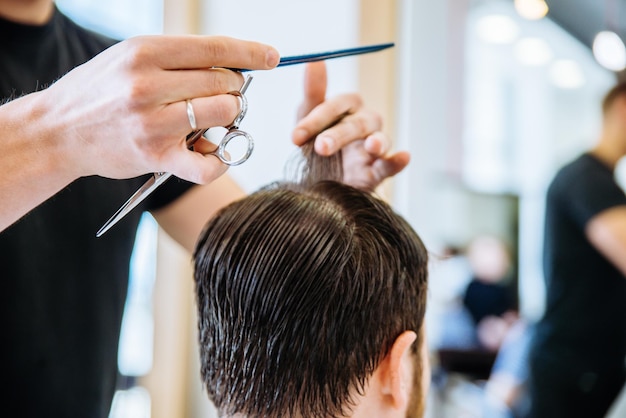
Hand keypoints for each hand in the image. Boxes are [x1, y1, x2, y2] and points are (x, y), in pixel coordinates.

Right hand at [36, 35, 278, 183]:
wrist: (57, 130)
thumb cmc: (100, 90)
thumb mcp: (129, 56)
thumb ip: (177, 58)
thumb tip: (232, 63)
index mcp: (145, 52)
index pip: (214, 48)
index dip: (250, 52)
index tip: (273, 57)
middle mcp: (148, 85)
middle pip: (224, 82)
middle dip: (232, 89)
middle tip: (218, 95)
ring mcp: (153, 123)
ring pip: (224, 113)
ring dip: (228, 117)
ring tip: (210, 120)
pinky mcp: (155, 157)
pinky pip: (208, 165)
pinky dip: (220, 161)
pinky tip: (212, 154)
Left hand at [291, 62, 409, 190]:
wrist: (314, 184)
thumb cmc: (314, 146)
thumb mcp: (306, 121)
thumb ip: (312, 93)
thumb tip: (314, 60)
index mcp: (347, 109)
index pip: (338, 104)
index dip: (317, 119)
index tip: (295, 137)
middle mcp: (363, 125)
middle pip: (358, 123)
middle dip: (339, 135)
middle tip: (320, 147)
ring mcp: (372, 149)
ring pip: (380, 140)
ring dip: (376, 142)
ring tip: (371, 146)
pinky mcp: (376, 172)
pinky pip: (391, 165)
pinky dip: (398, 160)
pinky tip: (404, 156)